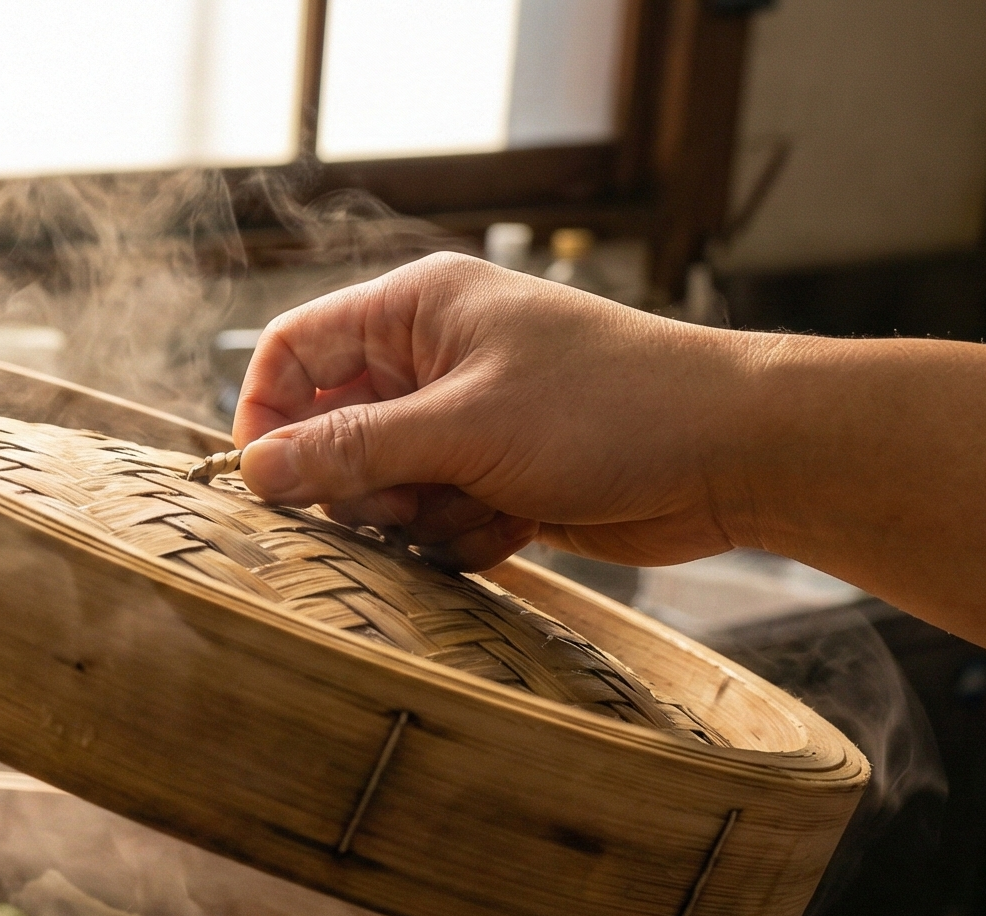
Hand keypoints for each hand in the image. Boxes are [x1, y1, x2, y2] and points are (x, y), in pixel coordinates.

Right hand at [230, 252, 767, 570]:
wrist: (732, 455)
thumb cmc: (610, 409)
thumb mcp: (464, 427)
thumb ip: (351, 450)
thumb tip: (254, 469)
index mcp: (416, 310)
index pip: (292, 352)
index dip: (267, 416)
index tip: (269, 482)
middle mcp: (432, 360)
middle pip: (330, 432)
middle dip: (360, 483)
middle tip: (403, 500)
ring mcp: (465, 422)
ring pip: (380, 489)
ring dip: (417, 516)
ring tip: (478, 505)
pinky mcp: (495, 478)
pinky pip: (432, 522)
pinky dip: (462, 536)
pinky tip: (519, 522)